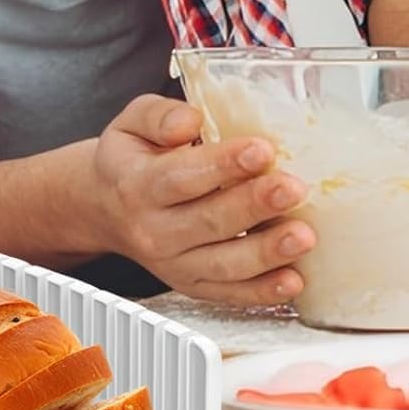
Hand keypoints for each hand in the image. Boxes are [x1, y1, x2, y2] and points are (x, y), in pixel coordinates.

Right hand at [89, 95, 314, 306]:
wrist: (105, 208)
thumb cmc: (131, 159)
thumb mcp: (132, 123)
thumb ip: (159, 116)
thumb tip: (189, 121)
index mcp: (137, 185)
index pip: (181, 177)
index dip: (223, 165)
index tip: (262, 150)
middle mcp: (153, 230)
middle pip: (208, 222)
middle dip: (255, 206)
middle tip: (294, 189)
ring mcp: (173, 264)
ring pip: (223, 264)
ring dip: (266, 252)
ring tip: (303, 236)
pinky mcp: (192, 285)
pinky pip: (228, 293)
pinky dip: (262, 292)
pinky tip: (293, 280)